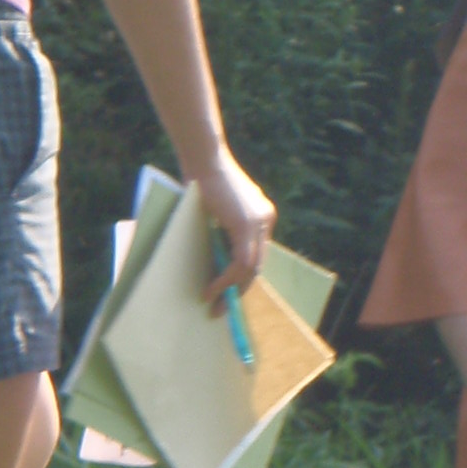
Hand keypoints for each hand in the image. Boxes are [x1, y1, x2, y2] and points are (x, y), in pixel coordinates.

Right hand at [192, 150, 274, 295]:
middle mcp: (265, 219)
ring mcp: (259, 222)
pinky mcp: (246, 225)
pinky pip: (239, 262)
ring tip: (214, 306)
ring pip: (249, 268)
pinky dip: (225, 280)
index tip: (227, 294)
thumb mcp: (218, 210)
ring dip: (231, 290)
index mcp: (261, 216)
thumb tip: (215, 256)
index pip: (255, 255)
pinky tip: (211, 291)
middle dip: (239, 290)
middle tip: (222, 309)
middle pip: (256, 265)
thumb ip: (223, 230)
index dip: (242, 277)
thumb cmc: (201, 179)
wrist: (203, 158)